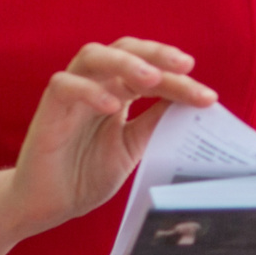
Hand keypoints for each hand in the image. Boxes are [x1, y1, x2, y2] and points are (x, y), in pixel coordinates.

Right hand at [3, 39, 215, 236]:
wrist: (47, 205)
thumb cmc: (85, 174)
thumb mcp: (132, 147)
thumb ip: (154, 122)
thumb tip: (191, 103)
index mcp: (116, 91)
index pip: (150, 70)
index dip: (179, 79)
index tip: (208, 97)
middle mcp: (94, 84)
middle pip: (124, 49)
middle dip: (156, 54)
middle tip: (185, 65)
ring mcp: (70, 94)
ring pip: (92, 55)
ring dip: (125, 62)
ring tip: (152, 79)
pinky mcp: (48, 110)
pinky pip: (64, 85)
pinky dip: (89, 91)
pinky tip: (113, 107)